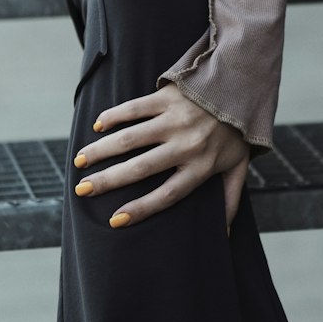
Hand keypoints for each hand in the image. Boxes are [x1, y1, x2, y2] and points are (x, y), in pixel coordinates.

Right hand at [72, 81, 250, 230]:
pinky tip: (98, 125)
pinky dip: (114, 116)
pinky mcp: (168, 96)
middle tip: (82, 189)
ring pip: (131, 137)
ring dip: (102, 150)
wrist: (243, 84)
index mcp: (201, 166)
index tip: (115, 220)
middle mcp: (186, 144)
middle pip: (141, 167)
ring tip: (79, 161)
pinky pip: (135, 107)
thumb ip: (230, 200)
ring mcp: (175, 118)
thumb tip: (224, 237)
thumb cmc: (238, 131)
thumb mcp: (238, 167)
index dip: (141, 209)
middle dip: (108, 181)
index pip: (167, 195)